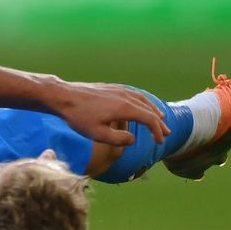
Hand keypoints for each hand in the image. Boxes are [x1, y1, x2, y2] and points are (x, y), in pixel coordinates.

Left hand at [48, 80, 168, 146]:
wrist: (63, 97)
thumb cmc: (79, 117)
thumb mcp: (98, 134)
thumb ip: (118, 139)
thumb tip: (133, 139)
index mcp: (124, 107)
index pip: (149, 119)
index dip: (157, 131)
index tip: (159, 141)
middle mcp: (124, 96)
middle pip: (148, 109)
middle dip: (158, 122)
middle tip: (166, 132)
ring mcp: (118, 90)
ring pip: (142, 99)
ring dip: (152, 110)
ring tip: (159, 117)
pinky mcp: (111, 88)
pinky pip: (133, 94)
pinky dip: (142, 101)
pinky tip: (140, 105)